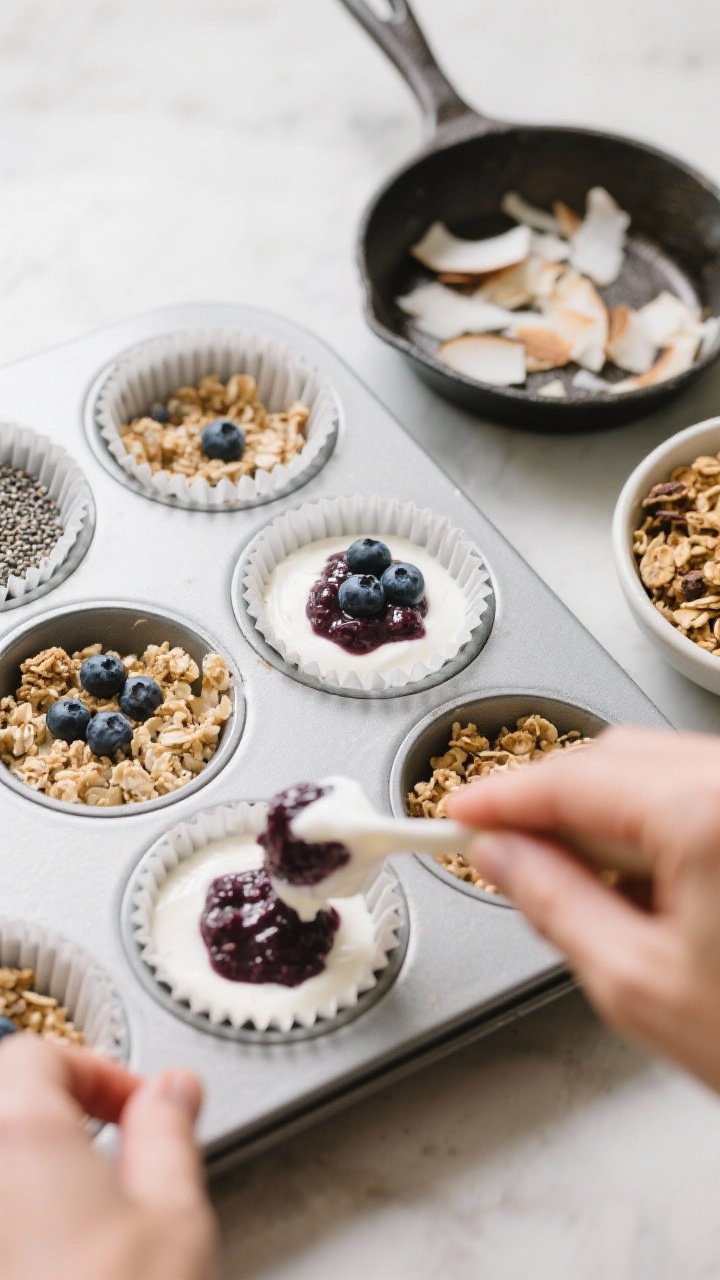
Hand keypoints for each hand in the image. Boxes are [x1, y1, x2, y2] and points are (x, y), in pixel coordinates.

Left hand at [0, 1034, 216, 1279]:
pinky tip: (78, 1251)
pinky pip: (11, 1212)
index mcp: (20, 1138)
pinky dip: (32, 1213)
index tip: (144, 1105)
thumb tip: (172, 1091)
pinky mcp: (1, 1261)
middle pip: (13, 1106)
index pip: (37, 1055)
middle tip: (124, 1148)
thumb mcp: (175, 1216)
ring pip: (12, 1165)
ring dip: (52, 1169)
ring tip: (105, 1211)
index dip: (99, 1070)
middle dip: (70, 1116)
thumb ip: (168, 1133)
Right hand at [447, 726, 719, 1091]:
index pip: (571, 780)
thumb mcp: (637, 984)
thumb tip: (501, 855)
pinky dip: (658, 820)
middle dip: (554, 801)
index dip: (501, 796)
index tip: (457, 813)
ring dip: (607, 813)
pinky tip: (651, 881)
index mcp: (705, 813)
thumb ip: (552, 902)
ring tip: (593, 886)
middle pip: (615, 757)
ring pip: (659, 767)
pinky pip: (702, 787)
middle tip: (508, 851)